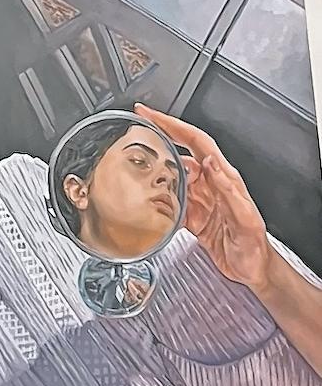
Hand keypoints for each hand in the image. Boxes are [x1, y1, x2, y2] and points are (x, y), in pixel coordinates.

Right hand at [134, 104, 273, 288]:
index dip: (173, 125)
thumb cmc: (253, 245)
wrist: (252, 269)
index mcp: (223, 177)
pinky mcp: (191, 213)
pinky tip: (145, 198)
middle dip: (158, 136)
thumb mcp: (244, 218)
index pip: (195, 141)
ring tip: (133, 163)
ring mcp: (199, 197)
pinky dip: (155, 195)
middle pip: (179, 151)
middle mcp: (209, 183)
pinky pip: (169, 197)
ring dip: (153, 166)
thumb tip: (210, 163)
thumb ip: (228, 189)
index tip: (152, 116)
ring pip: (171, 173)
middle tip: (134, 128)